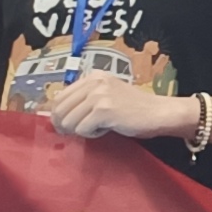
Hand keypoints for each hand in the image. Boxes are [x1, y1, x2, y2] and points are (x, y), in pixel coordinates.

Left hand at [49, 74, 187, 139]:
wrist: (159, 113)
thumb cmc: (133, 109)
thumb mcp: (106, 96)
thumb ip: (83, 100)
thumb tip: (52, 114)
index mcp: (93, 76)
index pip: (59, 97)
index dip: (58, 115)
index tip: (66, 125)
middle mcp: (95, 82)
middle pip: (60, 110)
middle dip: (65, 125)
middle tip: (77, 132)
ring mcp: (100, 95)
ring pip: (69, 121)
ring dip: (81, 130)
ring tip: (99, 127)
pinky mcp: (104, 110)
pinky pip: (82, 129)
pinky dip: (92, 134)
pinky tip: (107, 129)